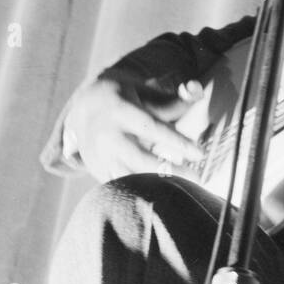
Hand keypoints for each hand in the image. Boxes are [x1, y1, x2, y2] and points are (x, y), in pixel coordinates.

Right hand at [63, 77, 205, 183]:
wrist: (83, 106)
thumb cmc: (124, 96)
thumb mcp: (144, 92)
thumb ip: (171, 99)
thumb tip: (198, 91)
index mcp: (121, 110)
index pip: (153, 128)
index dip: (177, 141)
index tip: (199, 153)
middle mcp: (107, 134)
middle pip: (140, 159)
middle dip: (169, 170)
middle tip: (196, 178)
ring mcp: (98, 154)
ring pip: (128, 175)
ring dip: (154, 183)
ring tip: (180, 187)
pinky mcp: (96, 168)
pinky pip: (119, 183)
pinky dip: (139, 189)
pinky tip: (160, 191)